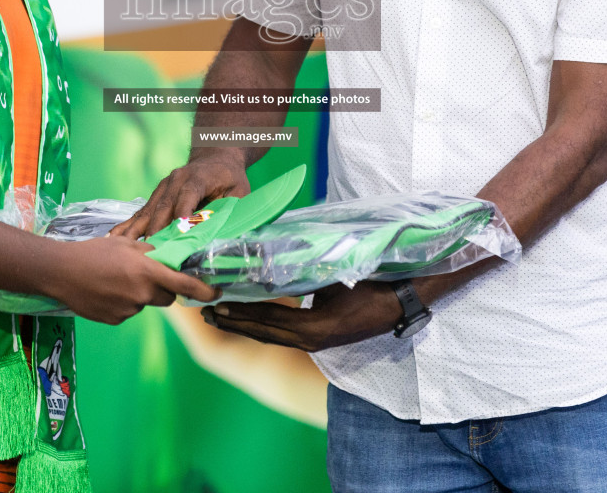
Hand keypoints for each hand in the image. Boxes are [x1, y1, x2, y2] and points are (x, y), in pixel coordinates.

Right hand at [43, 236, 218, 325]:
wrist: (61, 272)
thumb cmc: (94, 252)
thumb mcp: (126, 244)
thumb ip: (151, 252)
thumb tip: (169, 258)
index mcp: (147, 271)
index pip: (184, 284)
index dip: (204, 291)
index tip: (216, 293)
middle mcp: (142, 293)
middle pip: (167, 297)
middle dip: (165, 288)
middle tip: (148, 275)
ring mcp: (129, 309)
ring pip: (146, 304)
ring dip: (141, 294)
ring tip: (117, 280)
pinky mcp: (116, 320)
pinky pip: (129, 312)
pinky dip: (124, 303)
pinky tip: (107, 291)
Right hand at [110, 148, 250, 238]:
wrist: (216, 156)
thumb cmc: (230, 178)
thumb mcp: (239, 192)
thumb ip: (230, 209)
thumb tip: (223, 234)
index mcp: (198, 177)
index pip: (188, 195)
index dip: (182, 213)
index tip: (176, 233)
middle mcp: (176, 180)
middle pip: (164, 206)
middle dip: (157, 229)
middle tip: (151, 252)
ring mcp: (163, 186)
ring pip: (149, 210)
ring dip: (137, 230)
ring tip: (125, 249)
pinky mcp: (156, 194)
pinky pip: (142, 211)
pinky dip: (129, 225)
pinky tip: (115, 238)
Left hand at [200, 282, 403, 352]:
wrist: (402, 301)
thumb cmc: (371, 284)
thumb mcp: (335, 278)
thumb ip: (304, 277)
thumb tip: (272, 264)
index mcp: (314, 328)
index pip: (269, 320)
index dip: (241, 314)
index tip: (215, 306)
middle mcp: (311, 340)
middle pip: (264, 333)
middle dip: (233, 323)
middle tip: (205, 315)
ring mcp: (317, 343)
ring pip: (272, 335)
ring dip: (244, 326)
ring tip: (218, 317)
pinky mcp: (321, 339)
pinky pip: (284, 334)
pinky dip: (263, 325)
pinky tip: (250, 318)